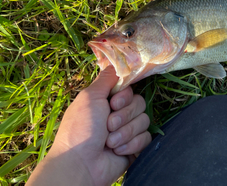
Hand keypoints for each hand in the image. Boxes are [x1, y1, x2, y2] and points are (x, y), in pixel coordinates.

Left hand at [27, 66, 151, 185]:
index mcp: (108, 101)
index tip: (113, 103)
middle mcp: (119, 113)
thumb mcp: (89, 97)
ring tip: (109, 142)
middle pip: (140, 103)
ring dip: (125, 132)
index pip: (130, 89)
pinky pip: (146, 138)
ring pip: (143, 121)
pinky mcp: (135, 147)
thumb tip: (116, 62)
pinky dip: (131, 145)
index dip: (125, 97)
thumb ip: (106, 79)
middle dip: (123, 116)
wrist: (81, 164)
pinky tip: (117, 151)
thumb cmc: (81, 129)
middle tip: (107, 126)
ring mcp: (127, 130)